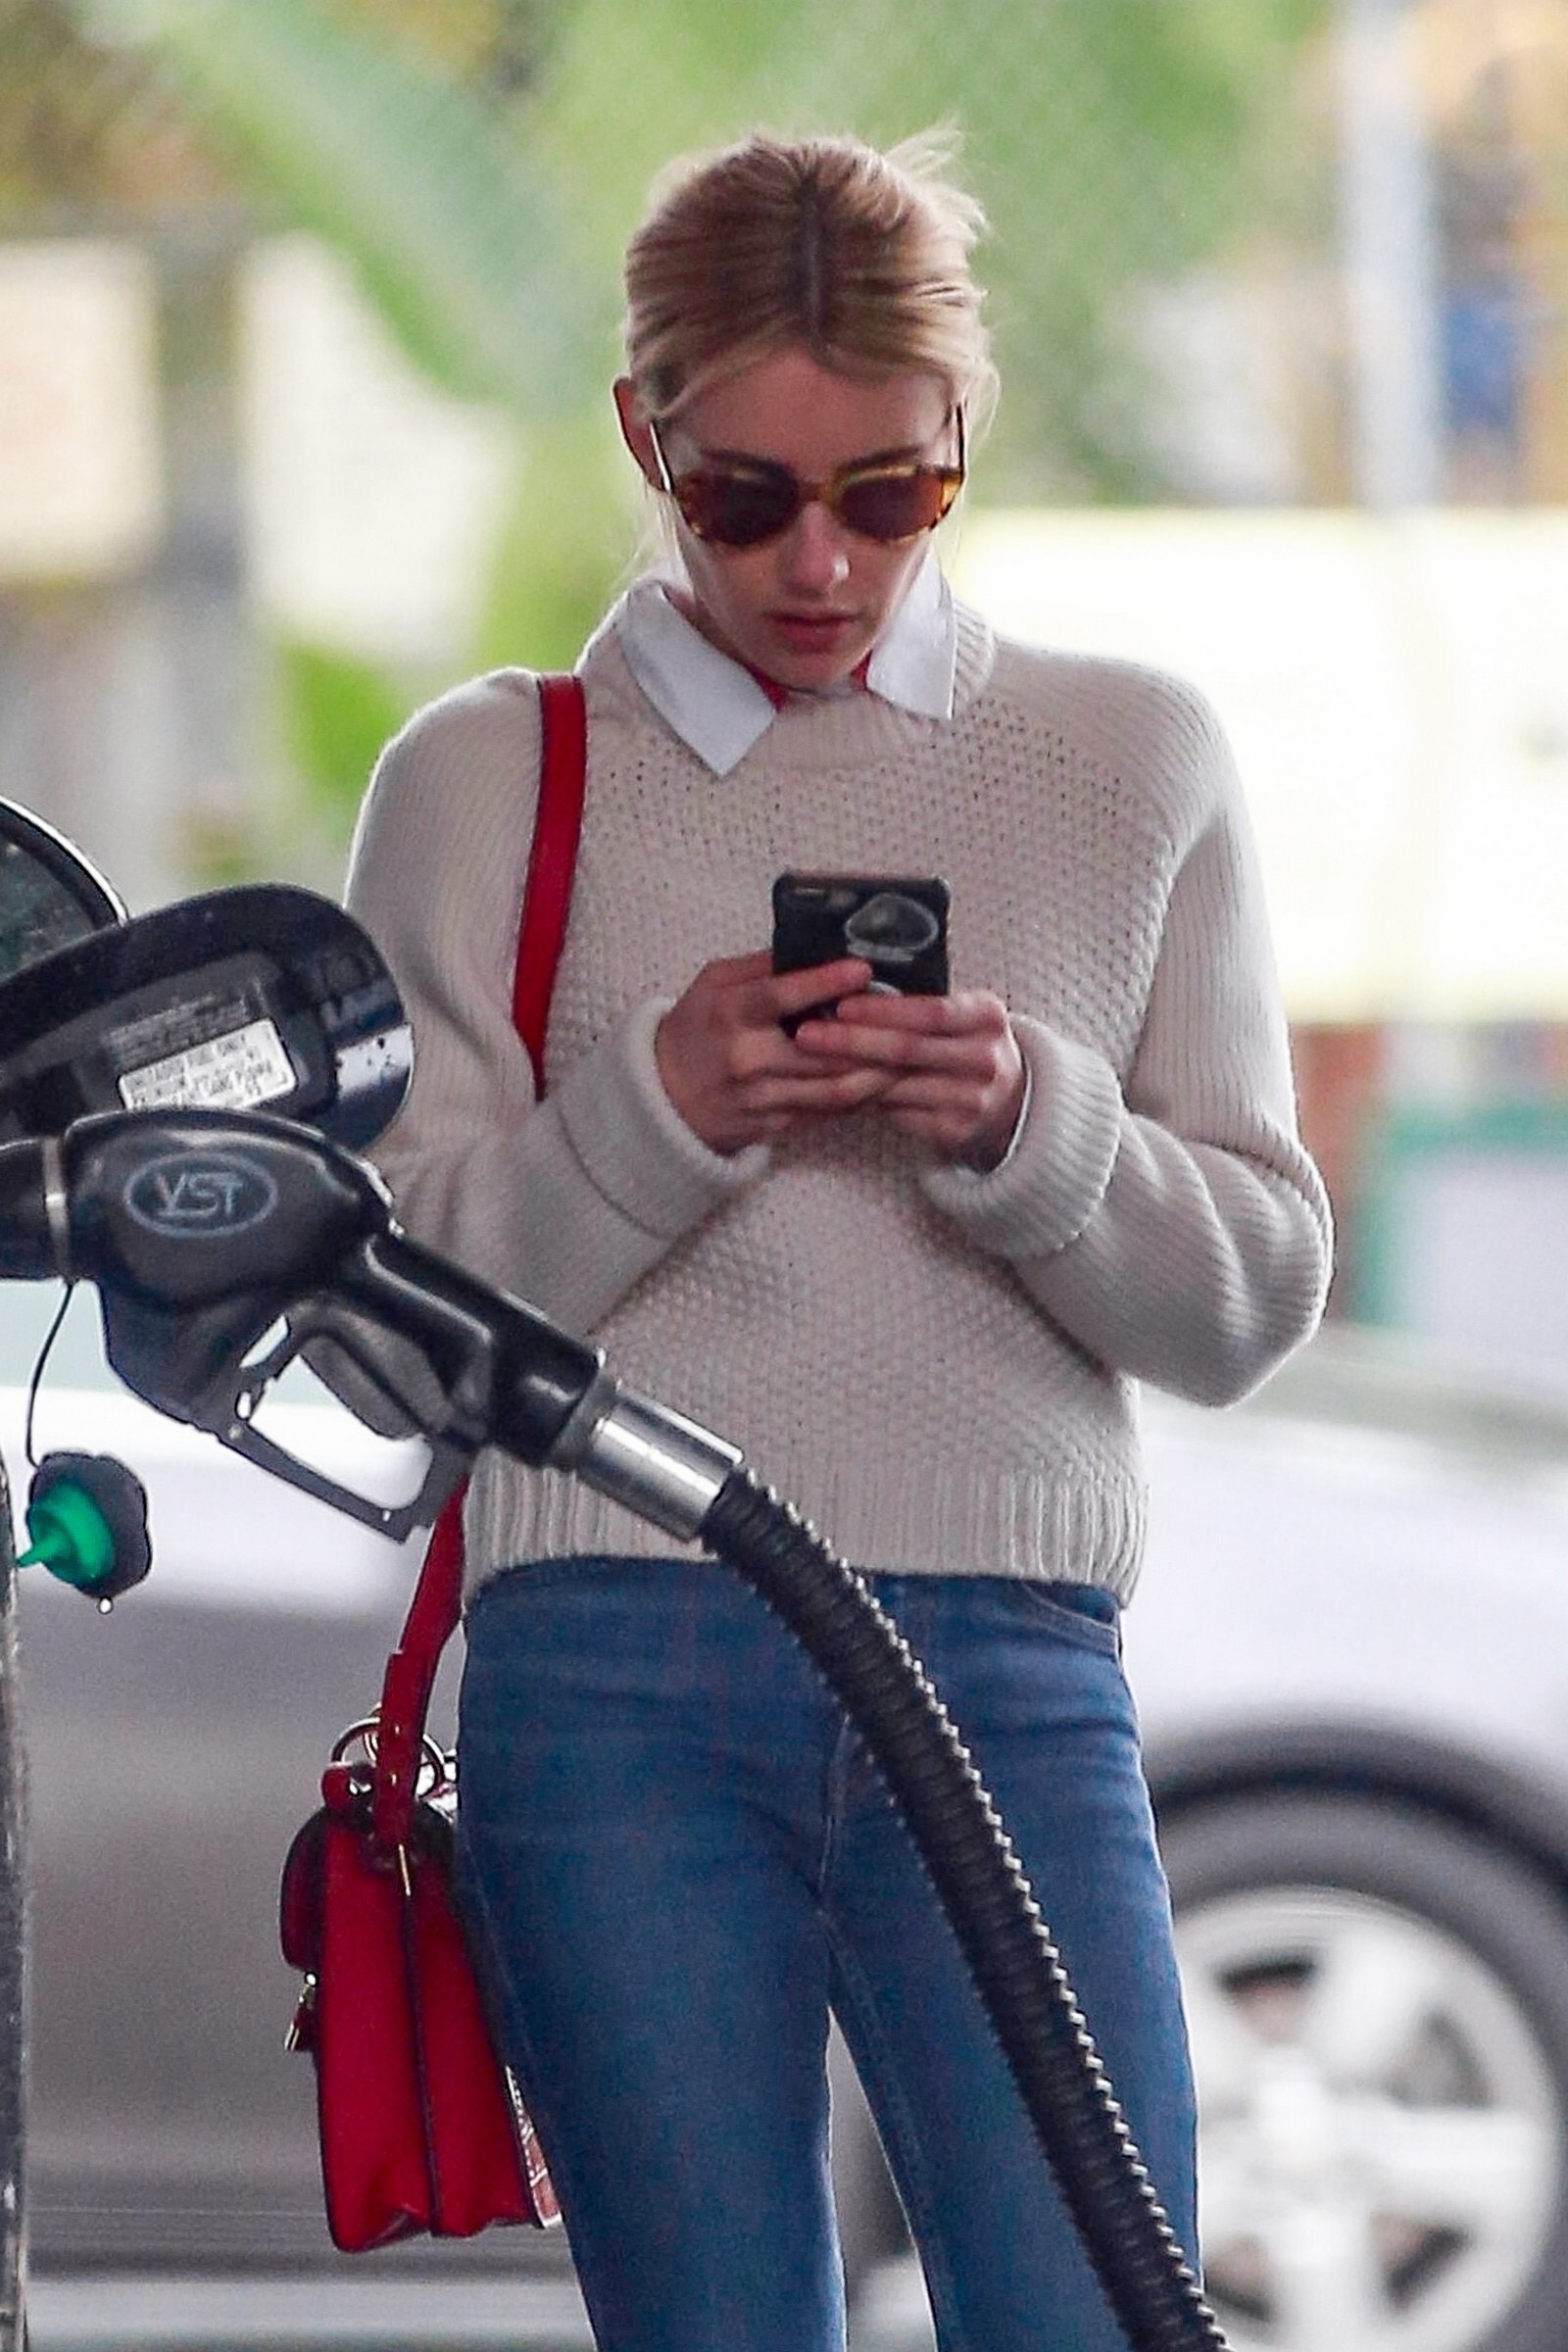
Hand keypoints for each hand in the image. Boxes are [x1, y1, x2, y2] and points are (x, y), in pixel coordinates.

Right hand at [655, 952, 894, 1153]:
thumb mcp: (713, 985)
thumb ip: (760, 966)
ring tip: (909, 1050)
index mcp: (729, 1014)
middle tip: (909, 1015)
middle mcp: (746, 1058)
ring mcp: (761, 1098)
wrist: (664, 1098)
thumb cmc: (695, 1029)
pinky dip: (861, 1095)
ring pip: (834, 1088)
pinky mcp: (773, 1127)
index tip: (863, 969)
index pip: (780, 996)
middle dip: (870, 1034)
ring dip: (878, 1071)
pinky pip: (828, 1113)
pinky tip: (884, 1078)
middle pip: (822, 1049)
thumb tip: (815, 947)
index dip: (824, 983)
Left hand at [792, 988, 1026, 1169]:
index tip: (840, 1004)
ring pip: (897, 1085)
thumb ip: (920, 1001)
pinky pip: (897, 1113)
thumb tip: (848, 986)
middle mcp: (986, 1059)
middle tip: (806, 1034)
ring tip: (809, 1061)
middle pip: (909, 1049)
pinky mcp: (955, 1131)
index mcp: (988, 1017)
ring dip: (849, 1073)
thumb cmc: (966, 1043)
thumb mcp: (962, 1014)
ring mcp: (973, 1099)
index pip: (931, 1011)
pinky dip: (864, 1099)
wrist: (1009, 1100)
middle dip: (852, 1041)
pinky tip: (834, 1087)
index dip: (883, 1010)